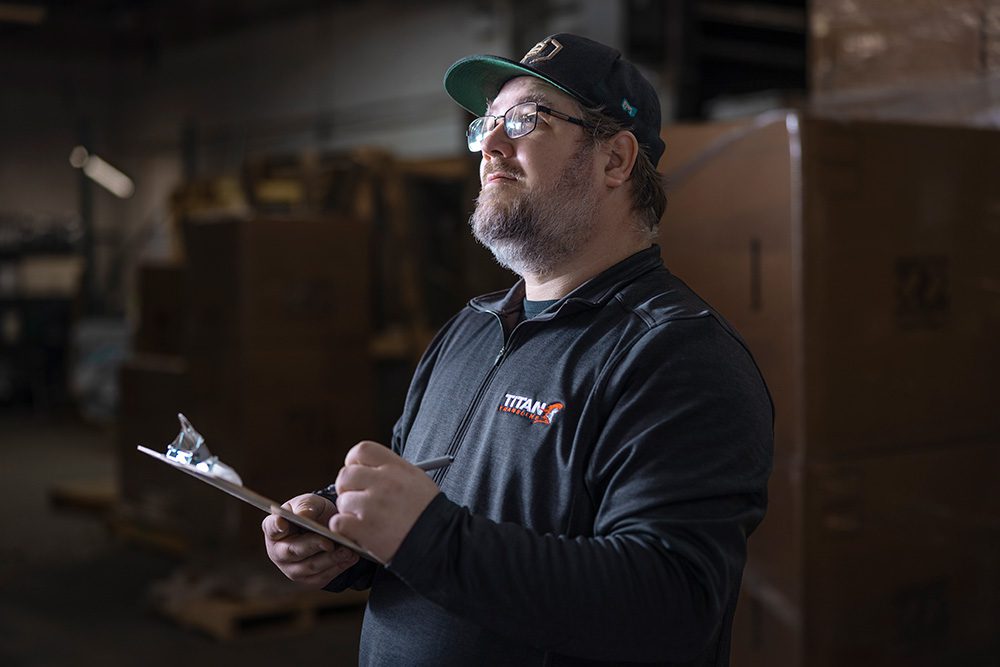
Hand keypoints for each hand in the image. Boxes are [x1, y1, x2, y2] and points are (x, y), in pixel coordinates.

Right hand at [262, 493, 359, 587]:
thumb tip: (304, 515)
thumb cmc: (313, 512)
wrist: (327, 526)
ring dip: (330, 559)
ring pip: (310, 567)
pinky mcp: (308, 579)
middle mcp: (278, 552)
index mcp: (274, 528)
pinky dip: (338, 567)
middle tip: (330, 542)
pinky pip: (322, 577)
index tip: (283, 523)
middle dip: (314, 546)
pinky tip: (350, 558)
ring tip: (347, 550)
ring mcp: (291, 568)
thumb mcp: (310, 502)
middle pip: (294, 551)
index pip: (271, 527)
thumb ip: (305, 506)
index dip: (276, 526)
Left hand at [330, 441, 440, 563]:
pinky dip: (345, 528)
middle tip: (355, 498)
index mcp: (397, 467)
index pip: (362, 451)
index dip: (354, 462)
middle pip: (346, 475)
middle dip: (347, 488)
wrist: (440, 542)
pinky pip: (338, 522)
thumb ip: (391, 471)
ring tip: (365, 520)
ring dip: (349, 512)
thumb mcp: (417, 479)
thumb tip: (367, 470)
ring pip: (342, 500)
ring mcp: (372, 505)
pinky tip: (359, 531)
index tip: (357, 472)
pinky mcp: (364, 528)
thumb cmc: (429, 513)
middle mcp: (383, 482)